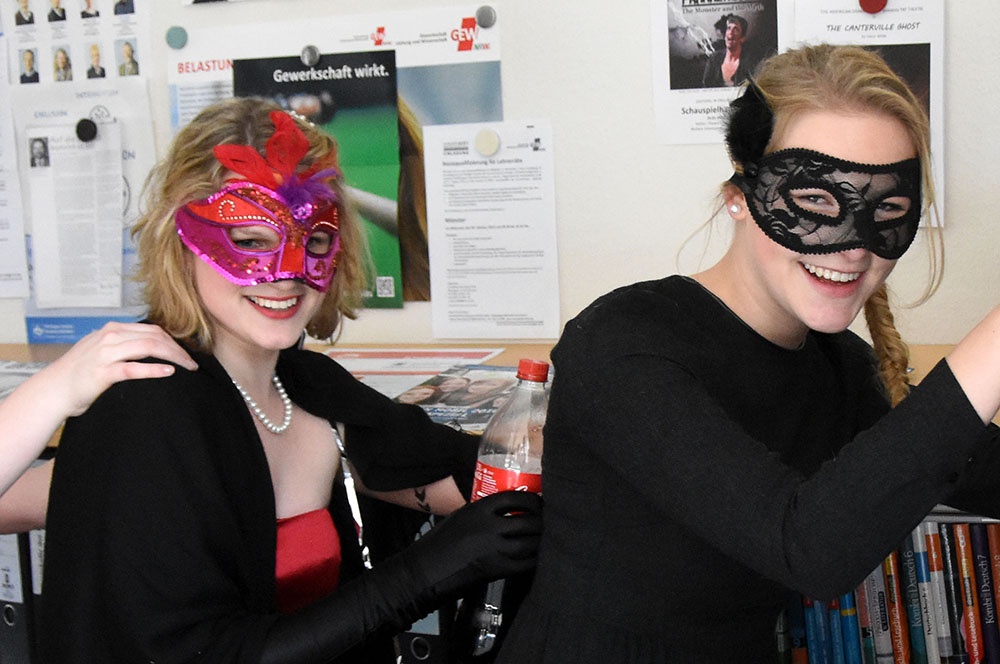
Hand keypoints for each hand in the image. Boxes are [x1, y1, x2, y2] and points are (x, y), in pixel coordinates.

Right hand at [46, 322, 196, 415]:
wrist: (53, 390)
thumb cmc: (80, 373)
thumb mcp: (102, 350)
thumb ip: (124, 345)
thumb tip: (153, 347)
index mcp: (113, 330)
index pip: (152, 330)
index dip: (174, 340)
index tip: (187, 353)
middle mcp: (110, 337)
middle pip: (155, 336)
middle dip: (178, 349)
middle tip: (193, 363)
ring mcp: (105, 353)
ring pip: (148, 347)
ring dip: (173, 356)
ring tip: (188, 367)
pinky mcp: (102, 372)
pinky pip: (133, 368)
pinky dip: (154, 369)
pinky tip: (169, 372)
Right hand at [408, 490, 542, 597]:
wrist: (425, 571)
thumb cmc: (440, 543)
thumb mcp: (461, 516)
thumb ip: (483, 512)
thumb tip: (507, 510)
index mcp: (478, 510)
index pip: (514, 498)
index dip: (532, 500)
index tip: (539, 502)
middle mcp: (488, 528)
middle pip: (528, 521)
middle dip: (543, 521)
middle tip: (548, 521)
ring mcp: (493, 550)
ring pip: (530, 543)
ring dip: (542, 540)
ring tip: (545, 537)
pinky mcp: (496, 570)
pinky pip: (526, 563)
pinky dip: (535, 559)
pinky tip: (537, 556)